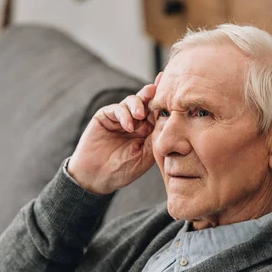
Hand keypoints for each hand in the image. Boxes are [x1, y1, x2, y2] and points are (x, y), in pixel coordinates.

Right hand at [68, 73, 161, 194]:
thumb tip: (167, 119)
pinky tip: (128, 127)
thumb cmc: (123, 170)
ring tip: (140, 116)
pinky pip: (117, 109)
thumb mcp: (146, 156)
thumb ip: (155, 137)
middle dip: (151, 96)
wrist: (98, 177)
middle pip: (146, 101)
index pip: (157, 112)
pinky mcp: (105, 116)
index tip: (173, 95)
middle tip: (156, 94)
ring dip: (138, 105)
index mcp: (147, 130)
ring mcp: (120, 118)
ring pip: (132, 101)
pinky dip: (124, 115)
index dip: (164, 103)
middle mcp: (135, 122)